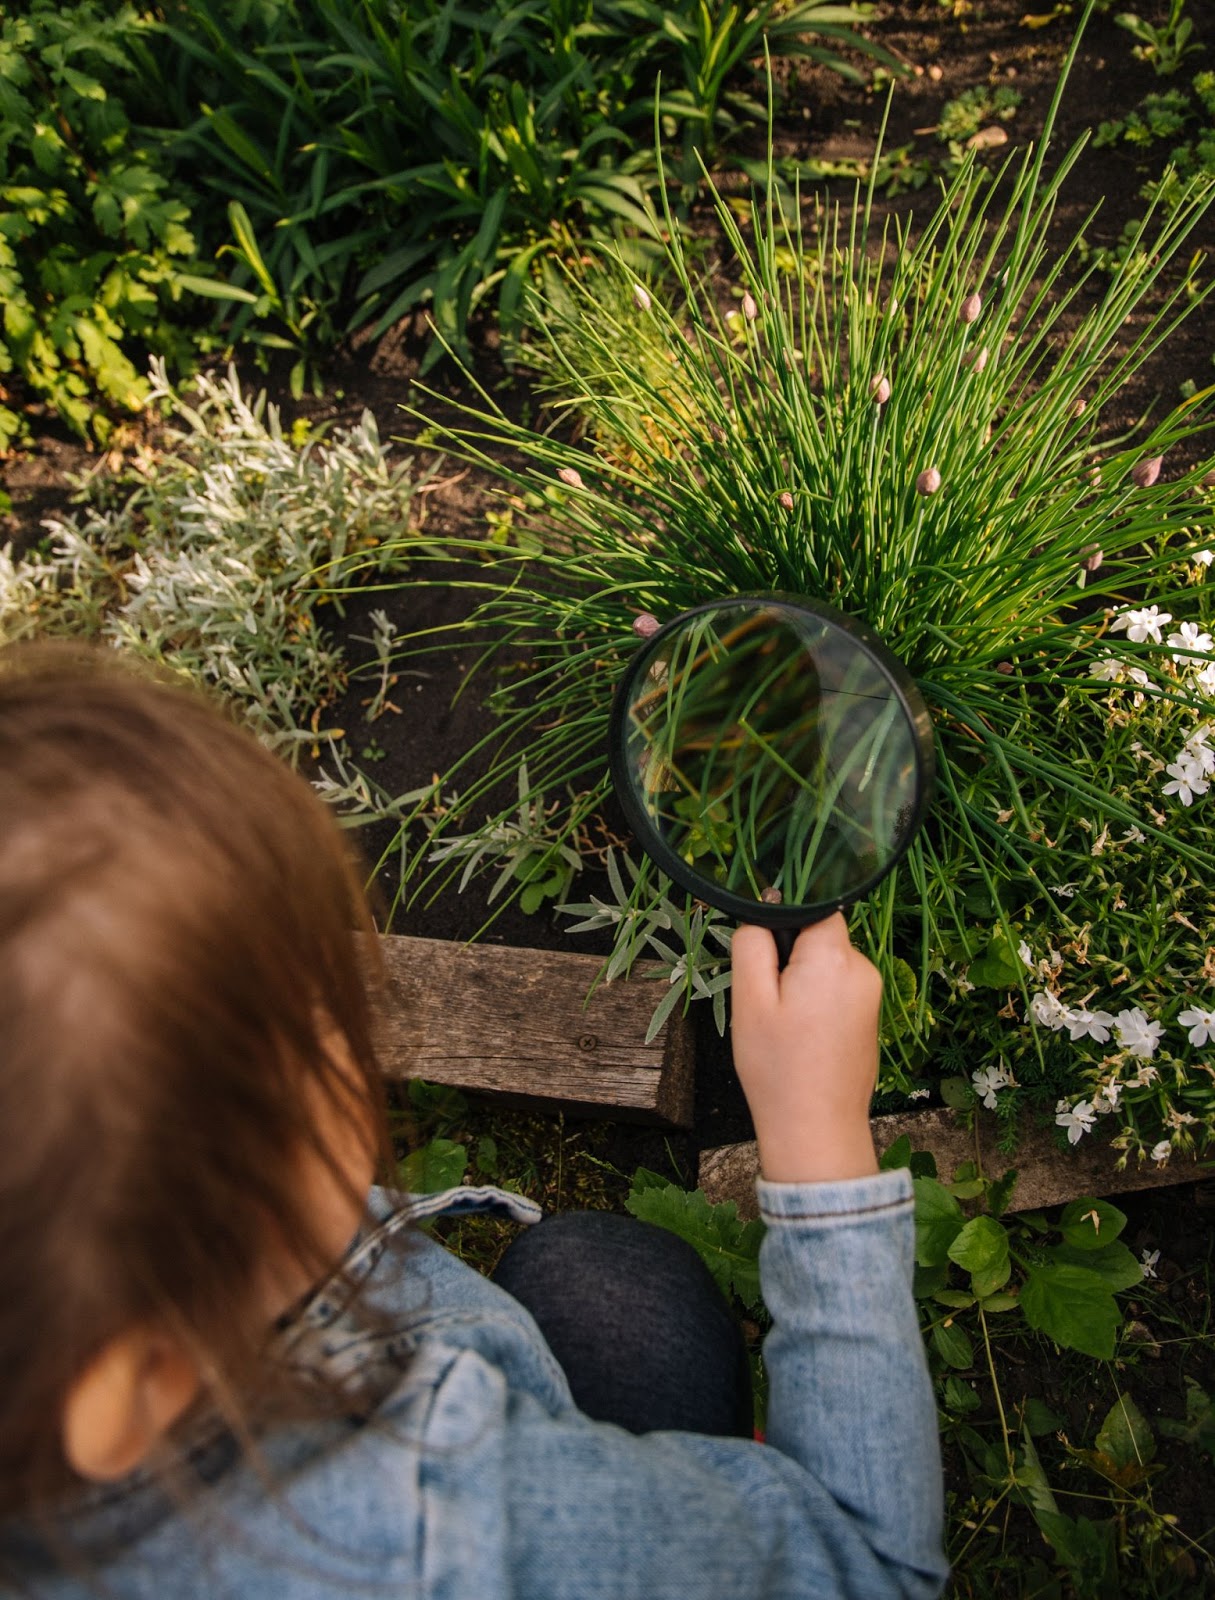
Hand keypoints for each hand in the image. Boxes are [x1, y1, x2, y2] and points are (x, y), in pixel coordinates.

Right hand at [731, 915, 881, 1183]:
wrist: (816, 1131)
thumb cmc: (778, 1068)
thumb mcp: (749, 1000)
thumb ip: (752, 944)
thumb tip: (762, 910)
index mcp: (834, 957)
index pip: (813, 905)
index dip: (782, 920)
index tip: (763, 956)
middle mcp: (863, 969)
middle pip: (820, 935)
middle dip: (789, 956)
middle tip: (767, 1000)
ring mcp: (872, 995)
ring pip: (827, 963)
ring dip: (802, 981)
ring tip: (784, 1025)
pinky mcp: (870, 1018)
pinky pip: (838, 989)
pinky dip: (816, 1002)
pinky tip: (803, 1038)